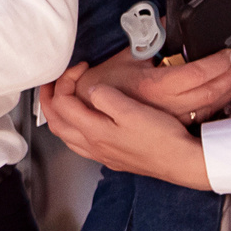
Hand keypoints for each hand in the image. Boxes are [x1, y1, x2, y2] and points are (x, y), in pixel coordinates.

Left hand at [39, 67, 215, 189]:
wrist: (181, 162)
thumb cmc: (161, 138)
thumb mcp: (132, 110)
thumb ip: (105, 97)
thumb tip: (91, 89)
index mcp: (94, 131)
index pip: (62, 103)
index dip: (66, 81)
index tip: (80, 68)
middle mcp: (93, 146)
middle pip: (56, 123)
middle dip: (49, 100)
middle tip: (52, 83)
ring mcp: (102, 155)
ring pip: (67, 136)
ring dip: (59, 116)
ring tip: (62, 100)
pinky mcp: (113, 159)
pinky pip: (80, 144)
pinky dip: (74, 129)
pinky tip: (84, 124)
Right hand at [81, 46, 230, 124]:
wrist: (91, 113)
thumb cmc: (105, 85)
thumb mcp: (125, 57)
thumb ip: (148, 38)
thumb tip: (167, 20)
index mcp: (154, 86)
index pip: (197, 75)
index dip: (219, 63)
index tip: (230, 53)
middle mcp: (166, 106)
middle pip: (211, 92)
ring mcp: (171, 119)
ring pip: (211, 106)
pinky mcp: (173, 126)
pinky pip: (203, 116)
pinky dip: (220, 103)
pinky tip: (228, 93)